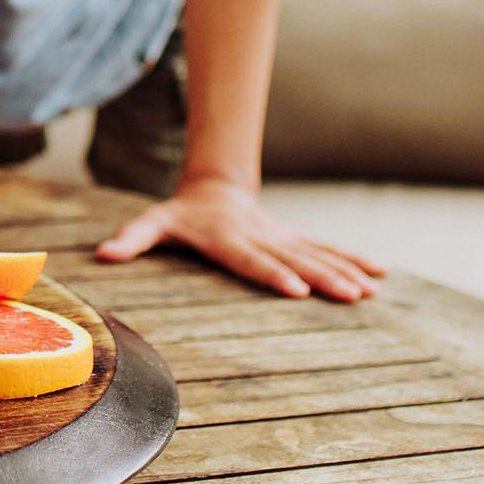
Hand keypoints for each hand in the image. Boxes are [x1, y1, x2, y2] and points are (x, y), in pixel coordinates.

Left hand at [94, 177, 386, 301]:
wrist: (212, 187)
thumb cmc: (180, 215)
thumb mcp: (153, 223)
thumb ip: (132, 238)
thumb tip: (102, 254)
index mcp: (228, 238)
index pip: (252, 260)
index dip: (274, 275)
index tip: (298, 291)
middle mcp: (260, 237)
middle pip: (293, 260)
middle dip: (324, 277)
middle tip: (352, 296)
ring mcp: (281, 237)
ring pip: (316, 254)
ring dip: (345, 271)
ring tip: (372, 289)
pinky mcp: (293, 238)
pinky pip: (327, 248)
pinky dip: (354, 259)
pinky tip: (381, 273)